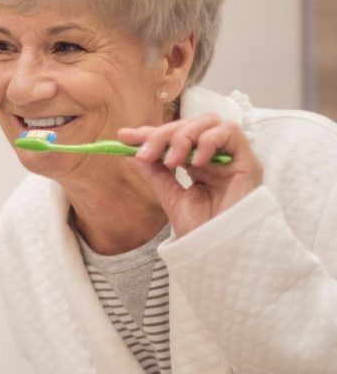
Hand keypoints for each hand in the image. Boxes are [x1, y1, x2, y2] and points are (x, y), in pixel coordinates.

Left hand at [118, 113, 262, 237]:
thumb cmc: (201, 230)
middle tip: (145, 153)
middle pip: (190, 125)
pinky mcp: (249, 161)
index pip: (175, 137)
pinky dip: (208, 141)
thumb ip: (155, 173)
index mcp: (199, 164)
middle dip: (163, 134)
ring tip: (172, 162)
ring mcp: (233, 157)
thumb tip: (131, 152)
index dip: (150, 133)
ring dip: (184, 136)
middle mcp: (217, 157)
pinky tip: (196, 163)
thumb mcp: (170, 197)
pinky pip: (230, 132)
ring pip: (209, 122)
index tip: (124, 137)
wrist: (220, 252)